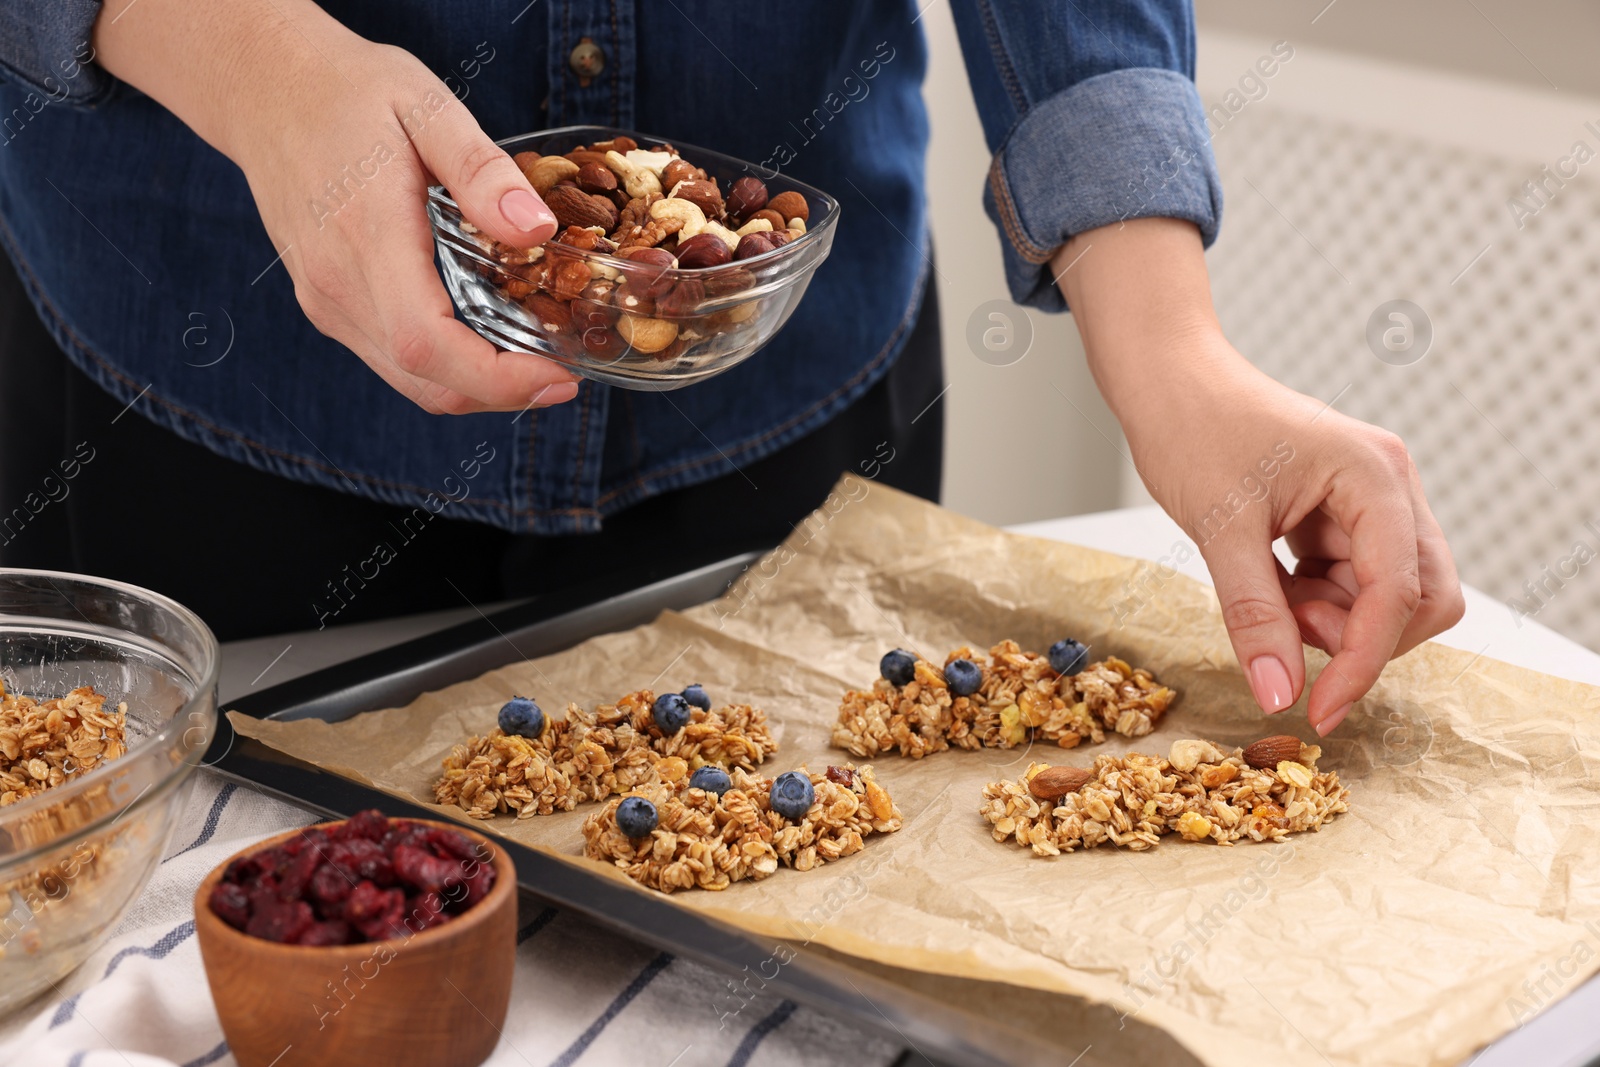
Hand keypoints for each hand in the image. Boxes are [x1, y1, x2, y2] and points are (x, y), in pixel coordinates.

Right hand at [94, 0, 575, 413]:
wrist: (264, 87)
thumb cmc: (348, 90)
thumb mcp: (427, 106)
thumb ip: (482, 171)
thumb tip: (537, 230)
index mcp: (366, 238)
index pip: (428, 343)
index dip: (498, 378)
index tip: (560, 377)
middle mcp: (338, 286)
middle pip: (427, 380)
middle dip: (503, 393)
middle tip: (566, 375)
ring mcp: (327, 302)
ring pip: (411, 380)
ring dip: (478, 387)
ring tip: (539, 362)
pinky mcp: (327, 304)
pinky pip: (394, 360)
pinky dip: (448, 367)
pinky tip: (490, 338)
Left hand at [1057, 219, 1464, 734]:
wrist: (1166, 381)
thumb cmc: (1192, 428)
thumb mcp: (1220, 529)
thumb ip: (1255, 616)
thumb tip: (1280, 694)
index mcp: (1375, 477)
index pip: (1400, 593)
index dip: (1364, 662)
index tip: (1322, 712)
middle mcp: (1389, 487)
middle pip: (1421, 598)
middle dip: (1361, 636)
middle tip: (1288, 631)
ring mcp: (1370, 501)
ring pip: (1385, 597)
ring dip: (1332, 619)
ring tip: (1268, 594)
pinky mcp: (1342, 515)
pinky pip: (1351, 582)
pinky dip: (1314, 602)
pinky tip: (1270, 584)